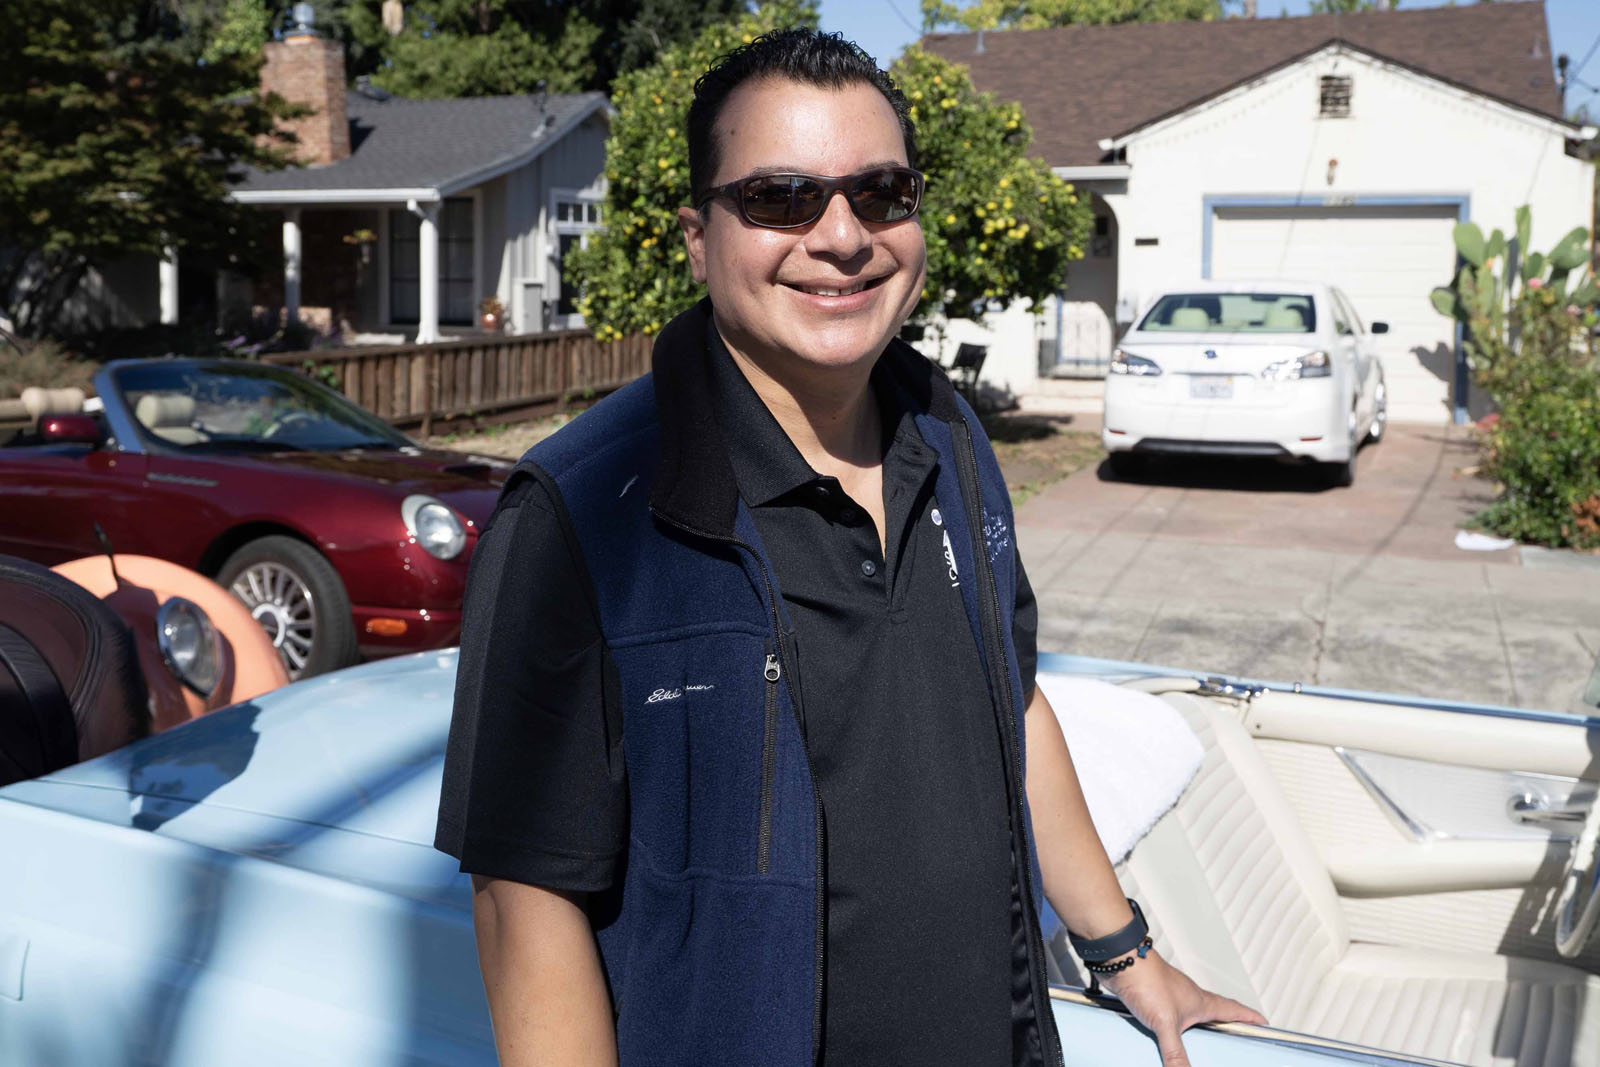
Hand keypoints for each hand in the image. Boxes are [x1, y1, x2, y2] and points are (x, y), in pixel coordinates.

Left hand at [1097, 950, 1265, 1065]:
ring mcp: (1171, 998)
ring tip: (1201, 1043)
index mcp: (1202, 1002)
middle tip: (1236, 1035)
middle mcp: (1189, 999)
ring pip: (1191, 1016)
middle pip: (1215, 1012)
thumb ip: (1175, 1052)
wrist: (1121, 961)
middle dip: (1226, 1025)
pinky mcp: (1153, 999)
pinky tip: (1163, 1039)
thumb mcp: (1165, 1023)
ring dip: (1198, 1028)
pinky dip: (1171, 1029)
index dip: (1250, 1017)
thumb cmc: (1148, 980)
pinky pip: (1168, 1018)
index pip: (1234, 1010)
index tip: (1264, 1023)